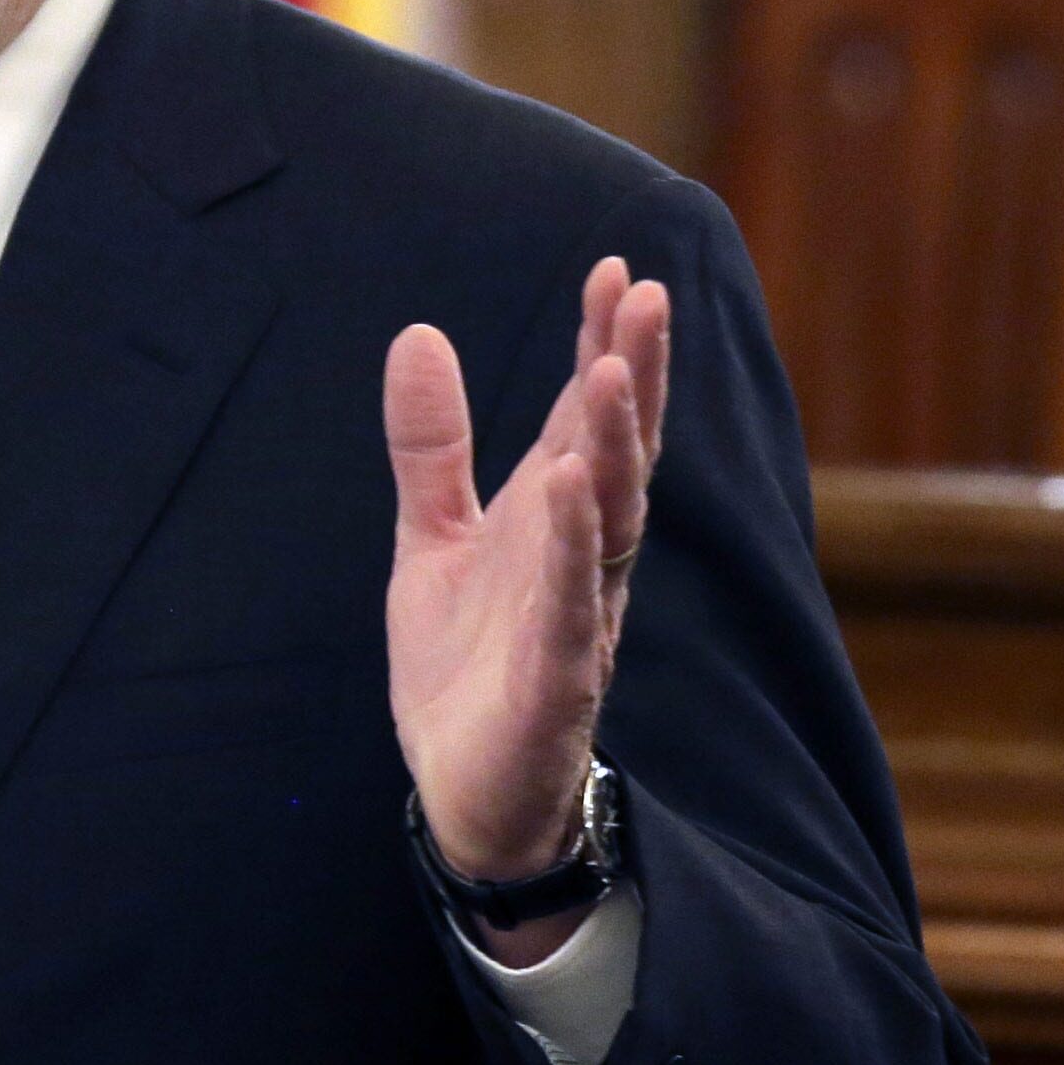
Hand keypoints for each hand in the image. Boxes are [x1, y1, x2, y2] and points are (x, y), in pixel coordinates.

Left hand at [381, 258, 669, 959]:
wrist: (463, 794)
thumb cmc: (467, 663)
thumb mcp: (433, 538)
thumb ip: (431, 448)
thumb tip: (417, 335)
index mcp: (557, 522)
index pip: (589, 420)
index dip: (605, 346)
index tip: (617, 270)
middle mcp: (583, 560)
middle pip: (618, 455)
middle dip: (633, 375)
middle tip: (646, 292)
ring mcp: (578, 619)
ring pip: (609, 522)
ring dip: (612, 447)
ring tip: (610, 370)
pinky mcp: (556, 683)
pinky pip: (572, 608)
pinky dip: (573, 549)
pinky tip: (568, 485)